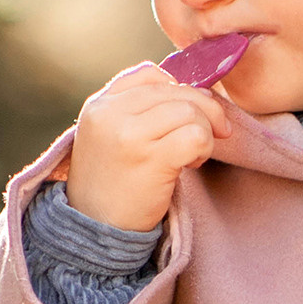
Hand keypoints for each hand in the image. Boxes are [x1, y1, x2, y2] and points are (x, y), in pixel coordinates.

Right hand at [63, 62, 237, 230]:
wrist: (94, 229)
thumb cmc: (111, 185)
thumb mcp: (108, 136)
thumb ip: (135, 109)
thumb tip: (192, 91)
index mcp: (99, 104)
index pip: (150, 74)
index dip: (179, 90)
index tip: (186, 115)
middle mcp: (111, 113)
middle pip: (176, 91)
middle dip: (203, 111)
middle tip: (208, 136)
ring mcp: (129, 134)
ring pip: (190, 111)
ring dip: (203, 134)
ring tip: (191, 157)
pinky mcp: (151, 158)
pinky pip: (196, 136)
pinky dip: (204, 148)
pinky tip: (191, 165)